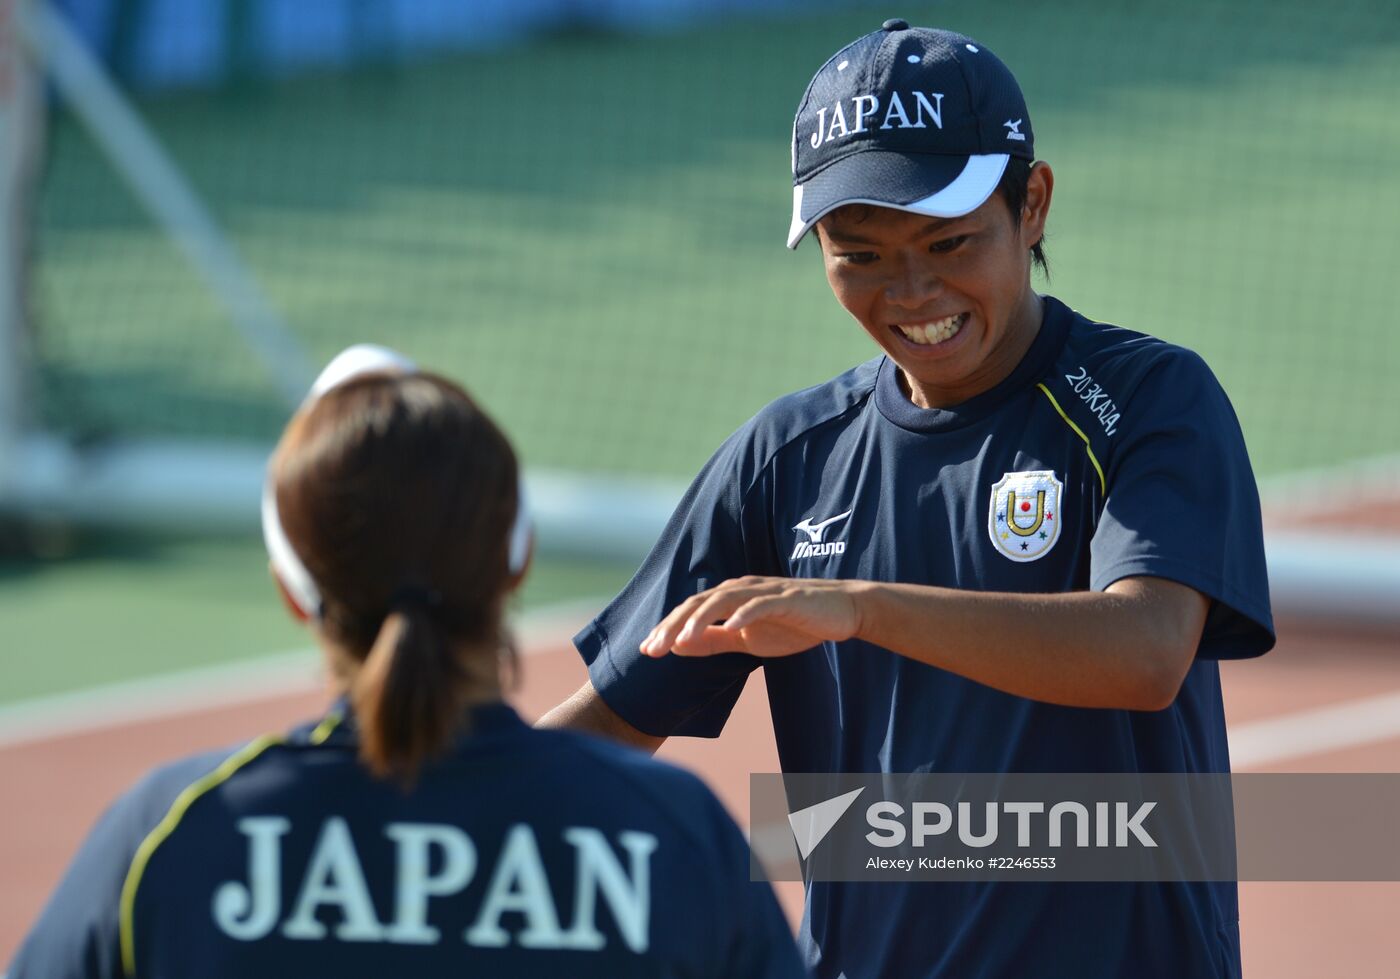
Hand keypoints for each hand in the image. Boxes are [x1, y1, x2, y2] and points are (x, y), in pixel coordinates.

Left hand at [640, 576, 862, 657]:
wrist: (841, 613)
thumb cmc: (793, 624)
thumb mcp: (747, 639)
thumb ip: (713, 640)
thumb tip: (677, 644)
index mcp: (730, 597)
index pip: (691, 611)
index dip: (667, 628)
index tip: (646, 650)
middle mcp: (742, 588)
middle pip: (699, 602)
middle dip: (673, 625)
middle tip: (653, 648)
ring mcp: (764, 592)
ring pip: (724, 600)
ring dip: (701, 618)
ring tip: (682, 638)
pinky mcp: (787, 598)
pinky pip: (761, 604)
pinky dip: (745, 614)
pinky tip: (732, 627)